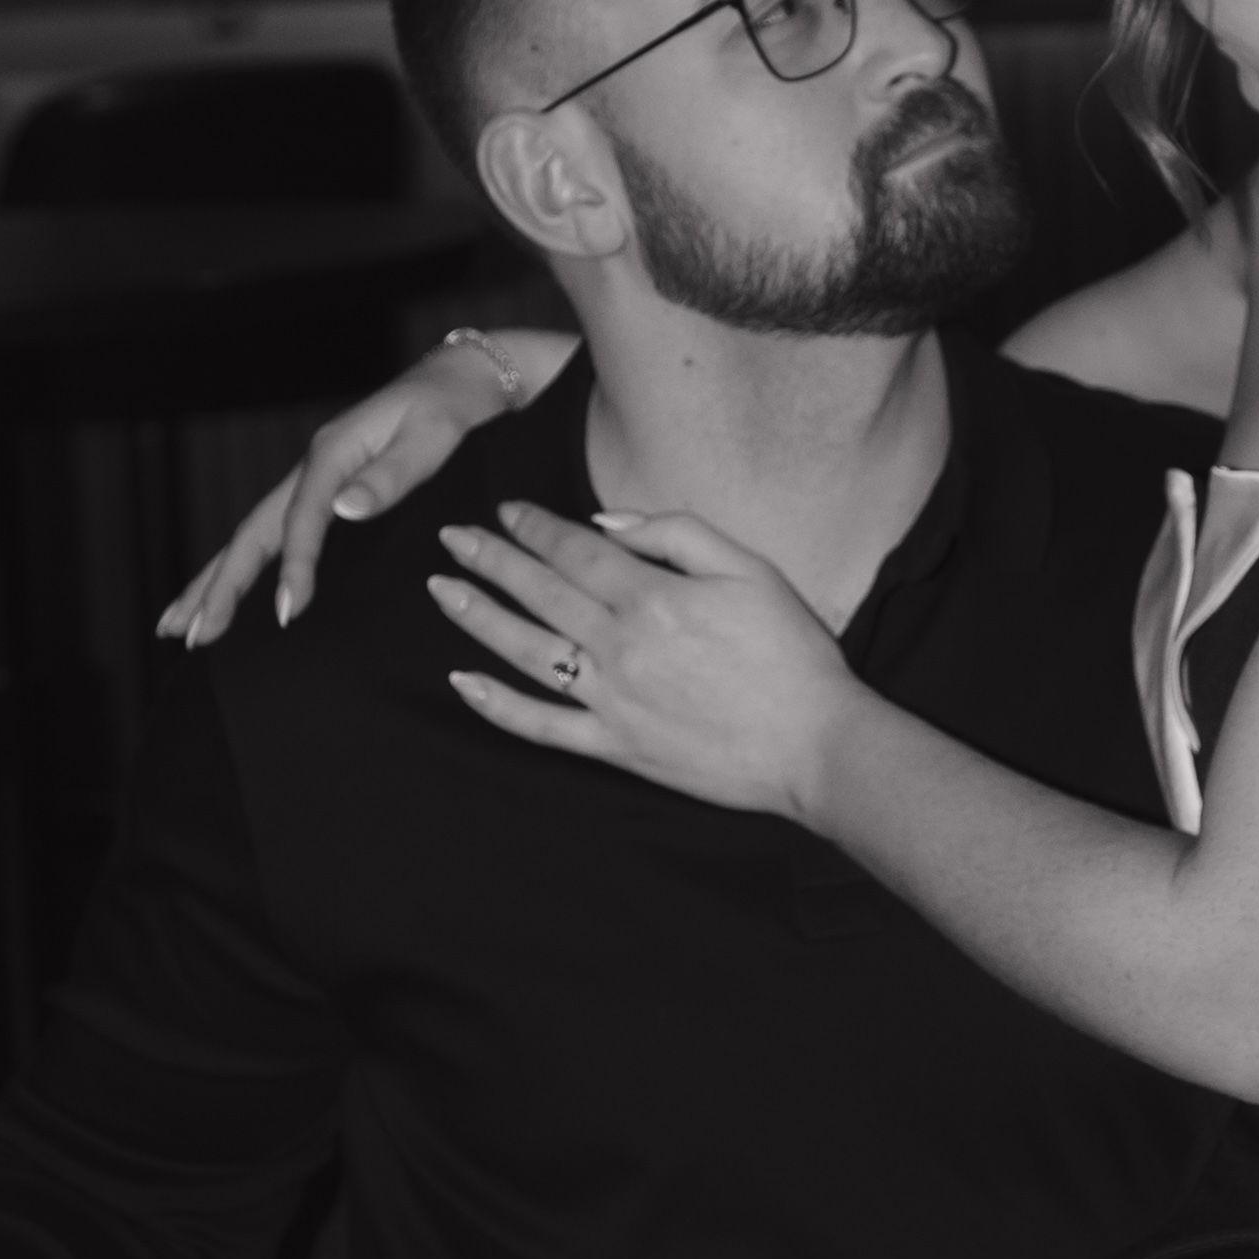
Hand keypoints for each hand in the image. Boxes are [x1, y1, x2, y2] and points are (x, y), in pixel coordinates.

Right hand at [158, 329, 563, 642]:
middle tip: (193, 636)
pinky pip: (271, 536)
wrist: (457, 381)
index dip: (292, 566)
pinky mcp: (320, 492)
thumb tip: (345, 509)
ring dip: (213, 581)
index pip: (301, 518)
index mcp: (332, 454)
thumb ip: (390, 475)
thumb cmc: (449, 409)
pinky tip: (225, 596)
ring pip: (250, 537)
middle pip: (252, 532)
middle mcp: (311, 468)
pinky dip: (241, 568)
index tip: (286, 612)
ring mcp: (311, 481)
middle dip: (219, 585)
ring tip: (178, 626)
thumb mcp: (431, 437)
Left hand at [426, 499, 859, 816]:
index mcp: (652, 596)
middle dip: (490, 560)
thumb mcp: (751, 568)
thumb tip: (606, 522)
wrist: (814, 745)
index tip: (505, 511)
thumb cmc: (793, 654)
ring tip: (443, 591)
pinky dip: (497, 706)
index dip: (534, 527)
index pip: (574, 550)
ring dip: (478, 618)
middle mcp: (619, 646)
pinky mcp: (615, 747)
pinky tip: (461, 684)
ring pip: (525, 651)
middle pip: (539, 592)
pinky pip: (541, 726)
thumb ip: (676, 534)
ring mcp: (611, 700)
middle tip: (451, 538)